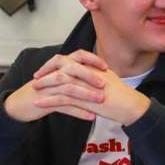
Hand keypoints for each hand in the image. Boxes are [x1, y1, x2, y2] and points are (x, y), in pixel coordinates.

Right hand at [4, 50, 106, 121]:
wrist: (18, 104)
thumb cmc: (40, 92)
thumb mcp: (55, 79)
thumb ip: (72, 74)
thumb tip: (93, 73)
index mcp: (58, 66)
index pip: (77, 56)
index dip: (92, 59)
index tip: (106, 67)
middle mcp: (54, 74)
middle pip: (74, 70)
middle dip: (90, 76)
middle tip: (104, 84)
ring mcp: (49, 88)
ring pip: (70, 88)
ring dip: (87, 94)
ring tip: (101, 100)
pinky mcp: (46, 103)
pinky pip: (65, 107)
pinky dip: (79, 112)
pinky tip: (91, 116)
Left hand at [32, 60, 150, 125]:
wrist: (131, 106)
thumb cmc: (123, 96)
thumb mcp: (109, 80)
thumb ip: (98, 75)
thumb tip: (91, 74)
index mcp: (92, 67)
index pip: (70, 59)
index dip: (56, 63)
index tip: (48, 68)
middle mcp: (86, 72)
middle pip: (60, 65)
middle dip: (46, 70)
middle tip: (36, 77)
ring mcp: (84, 85)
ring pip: (58, 80)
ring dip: (44, 85)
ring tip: (33, 89)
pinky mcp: (83, 99)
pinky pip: (61, 98)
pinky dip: (47, 100)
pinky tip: (38, 104)